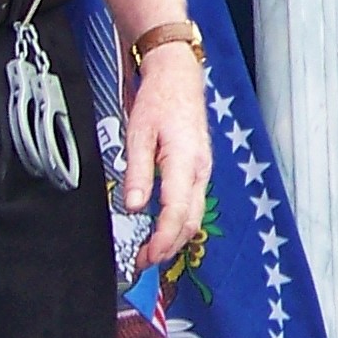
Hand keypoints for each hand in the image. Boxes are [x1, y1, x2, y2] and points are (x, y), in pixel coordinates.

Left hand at [121, 44, 211, 269]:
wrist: (178, 75)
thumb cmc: (159, 100)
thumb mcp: (139, 134)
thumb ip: (137, 173)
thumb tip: (135, 207)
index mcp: (185, 162)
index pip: (176, 213)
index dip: (162, 240)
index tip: (145, 256)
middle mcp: (200, 170)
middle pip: (190, 222)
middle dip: (169, 247)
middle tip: (143, 261)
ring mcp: (202, 170)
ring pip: (194, 215)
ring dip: (174, 237)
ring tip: (149, 249)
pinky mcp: (199, 169)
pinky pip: (193, 203)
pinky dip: (179, 222)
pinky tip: (162, 227)